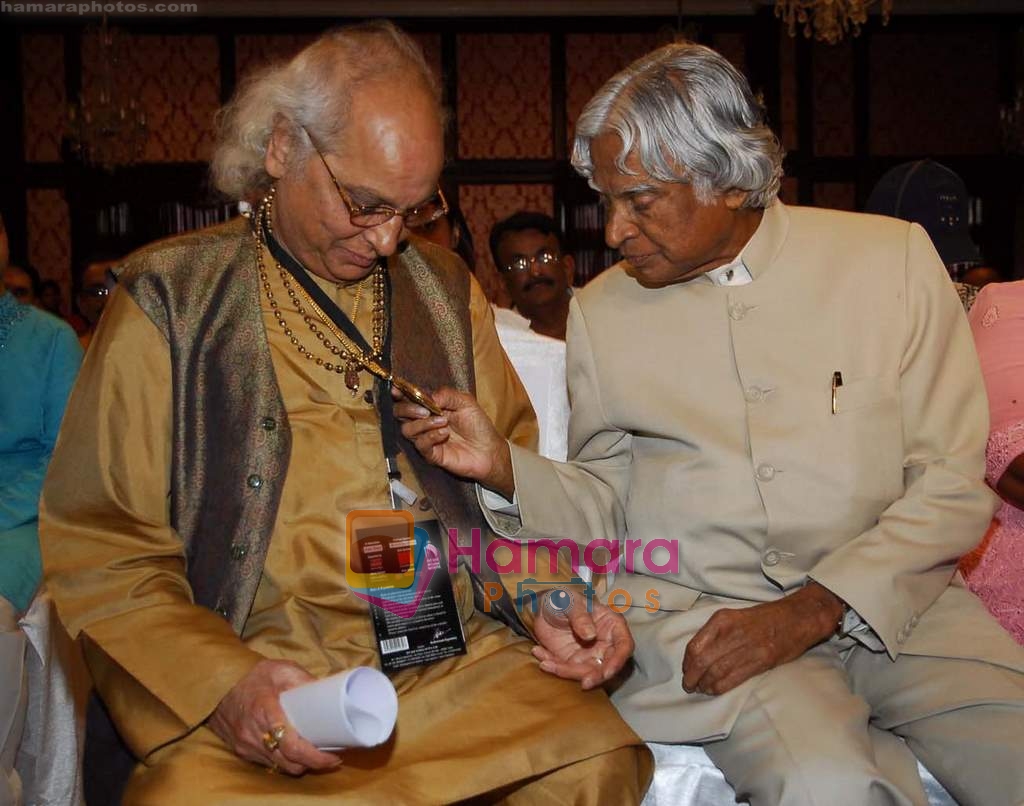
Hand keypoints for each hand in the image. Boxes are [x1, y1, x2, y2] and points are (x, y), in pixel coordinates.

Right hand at [207, 659, 342, 774]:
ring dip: (298, 764)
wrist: (218, 682)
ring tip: (315, 753)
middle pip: (288, 762)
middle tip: (329, 757)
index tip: (333, 758)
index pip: (292, 746)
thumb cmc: (252, 674)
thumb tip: (329, 691)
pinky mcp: (241, 750)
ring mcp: (245, 745)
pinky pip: (267, 762)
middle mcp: (253, 733)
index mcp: (265, 711)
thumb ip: (303, 680)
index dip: (315, 757)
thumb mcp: (280, 669)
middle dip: (312, 764)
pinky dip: (283, 760)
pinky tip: (294, 751)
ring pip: (279, 766)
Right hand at [395, 386, 514, 496]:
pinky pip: (421, 445)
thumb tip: (429, 397)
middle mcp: (424, 422)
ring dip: (423, 423)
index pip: (408, 398)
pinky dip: (430, 436)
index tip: (396, 389)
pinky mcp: (431, 454)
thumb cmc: (478, 424)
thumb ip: (447, 395)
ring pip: (407, 430)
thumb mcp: (465, 402)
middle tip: (424, 410)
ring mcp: (426, 439)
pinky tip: (444, 433)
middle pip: (400, 414)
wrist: (489, 449)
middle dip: (407, 408)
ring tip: (443, 421)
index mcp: (430, 407)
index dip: (399, 393)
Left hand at [531, 592, 634, 689]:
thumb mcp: (570, 602)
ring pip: (585, 673)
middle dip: (595, 676)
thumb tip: (591, 635)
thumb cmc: (564, 599)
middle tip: (583, 683)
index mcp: (611, 625)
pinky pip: (565, 670)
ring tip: (546, 662)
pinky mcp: (572, 662)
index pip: (624, 646)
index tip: (606, 672)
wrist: (544, 607)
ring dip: (567, 672)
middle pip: (607, 666)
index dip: (618, 661)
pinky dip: (552, 667)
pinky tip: (538, 653)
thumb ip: (580, 616)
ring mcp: (588, 655)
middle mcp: (604, 644)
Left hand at [681, 581, 843, 695]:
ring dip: (704, 684)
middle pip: (702, 661)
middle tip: (689, 685)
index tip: (685, 670)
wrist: (796, 618)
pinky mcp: (760, 662)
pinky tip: (714, 690)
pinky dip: (719, 687)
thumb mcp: (734, 616)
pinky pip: (732, 679)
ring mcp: (746, 648)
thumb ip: (716, 632)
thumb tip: (697, 654)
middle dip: (691, 677)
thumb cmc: (764, 618)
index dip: (686, 662)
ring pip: (715, 672)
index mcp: (722, 619)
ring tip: (700, 689)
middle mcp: (731, 633)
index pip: (695, 646)